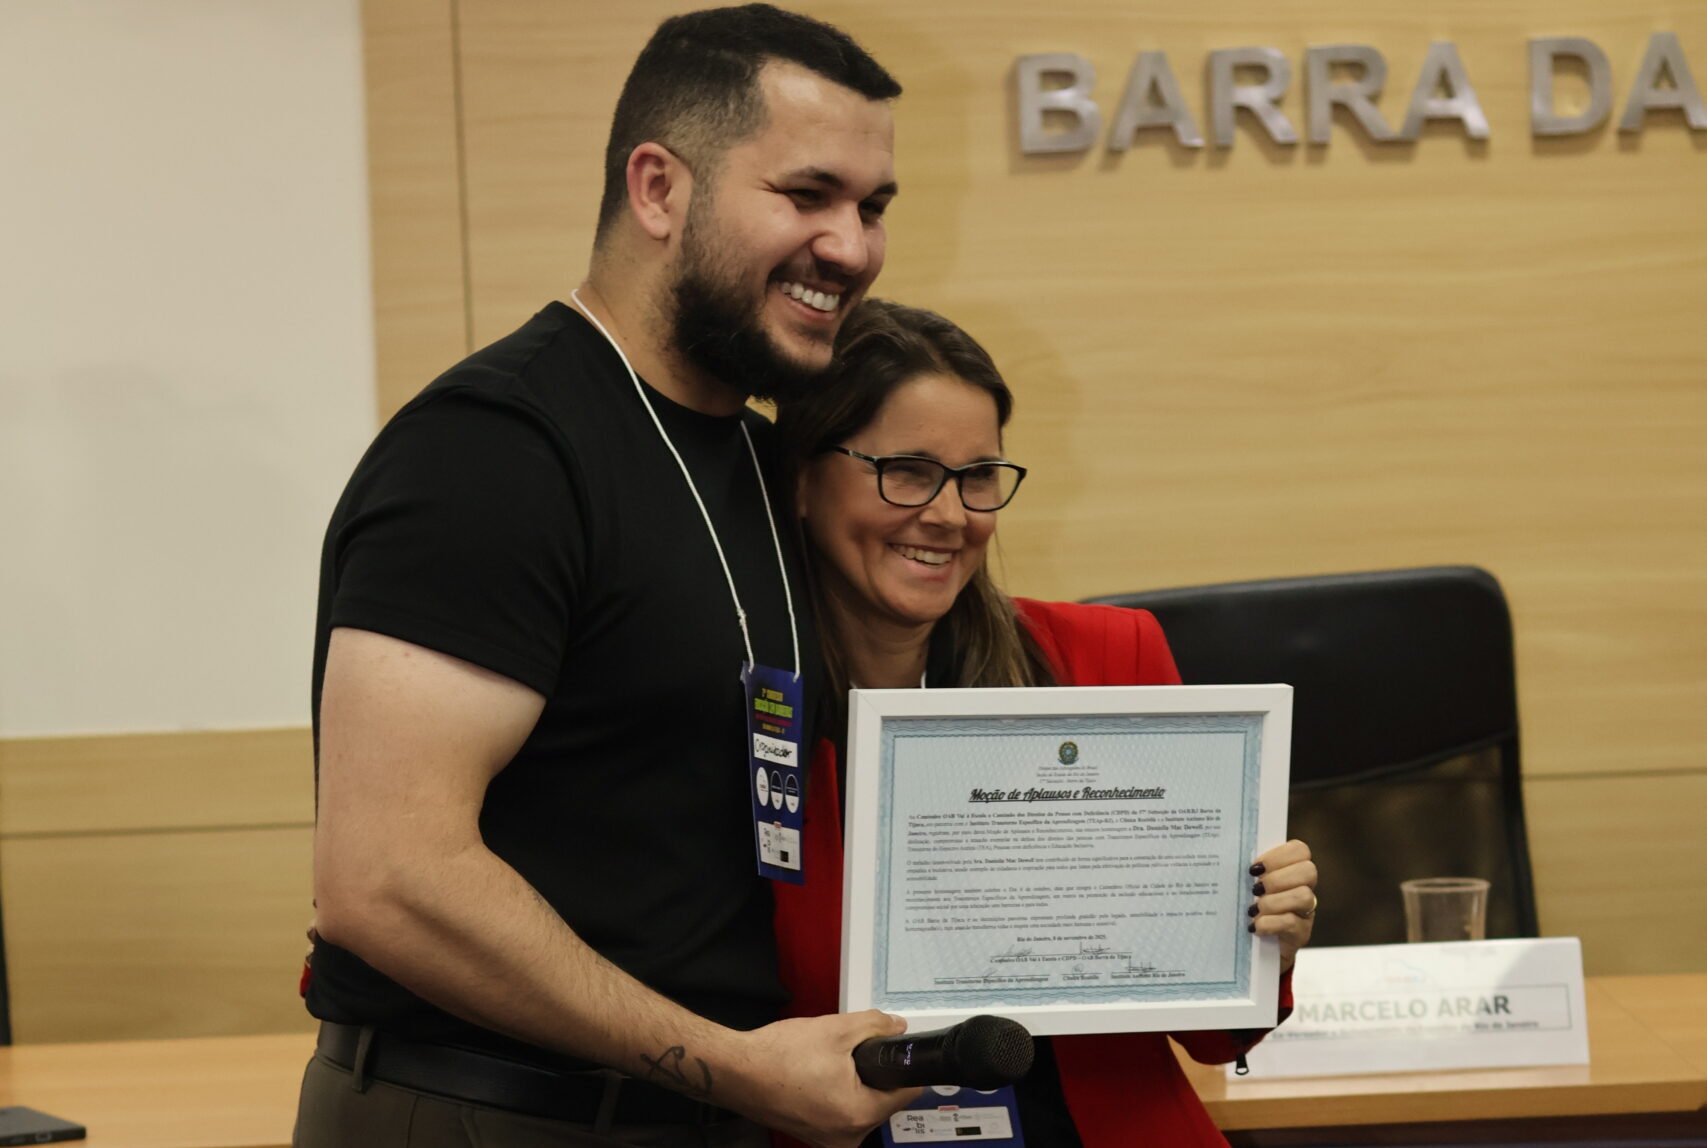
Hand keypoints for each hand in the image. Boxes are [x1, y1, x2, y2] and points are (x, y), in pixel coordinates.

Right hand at [723, 1010, 921, 1147]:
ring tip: (830, 1062)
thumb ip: (875, 1025)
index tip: (895, 1051)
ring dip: (855, 1083)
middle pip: (883, 1101)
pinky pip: (840, 1113)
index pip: (905, 1094)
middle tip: (852, 1051)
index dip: (902, 1066)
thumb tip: (895, 1027)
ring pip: (860, 1106)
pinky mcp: (813, 1135)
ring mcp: (828, 1140)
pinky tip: (818, 1074)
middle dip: (874, 1073)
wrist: (737, 1071)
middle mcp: (846, 1137)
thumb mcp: (837, 1029)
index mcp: (858, 1115)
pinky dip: (836, 1094)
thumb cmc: (777, 1057)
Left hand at [1248, 839, 1317, 972]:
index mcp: (1291, 870)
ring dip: (1274, 902)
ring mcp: (1306, 911)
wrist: (1255, 948)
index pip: (1300, 850)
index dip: (1279, 855)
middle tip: (1255, 889)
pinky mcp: (1301, 933)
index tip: (1254, 868)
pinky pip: (1292, 923)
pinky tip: (1254, 926)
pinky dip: (1270, 923)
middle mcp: (1304, 888)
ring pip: (1304, 896)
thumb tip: (1228, 857)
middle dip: (1278, 879)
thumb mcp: (1248, 887)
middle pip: (1308, 871)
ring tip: (1253, 909)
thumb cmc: (1249, 909)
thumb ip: (1248, 873)